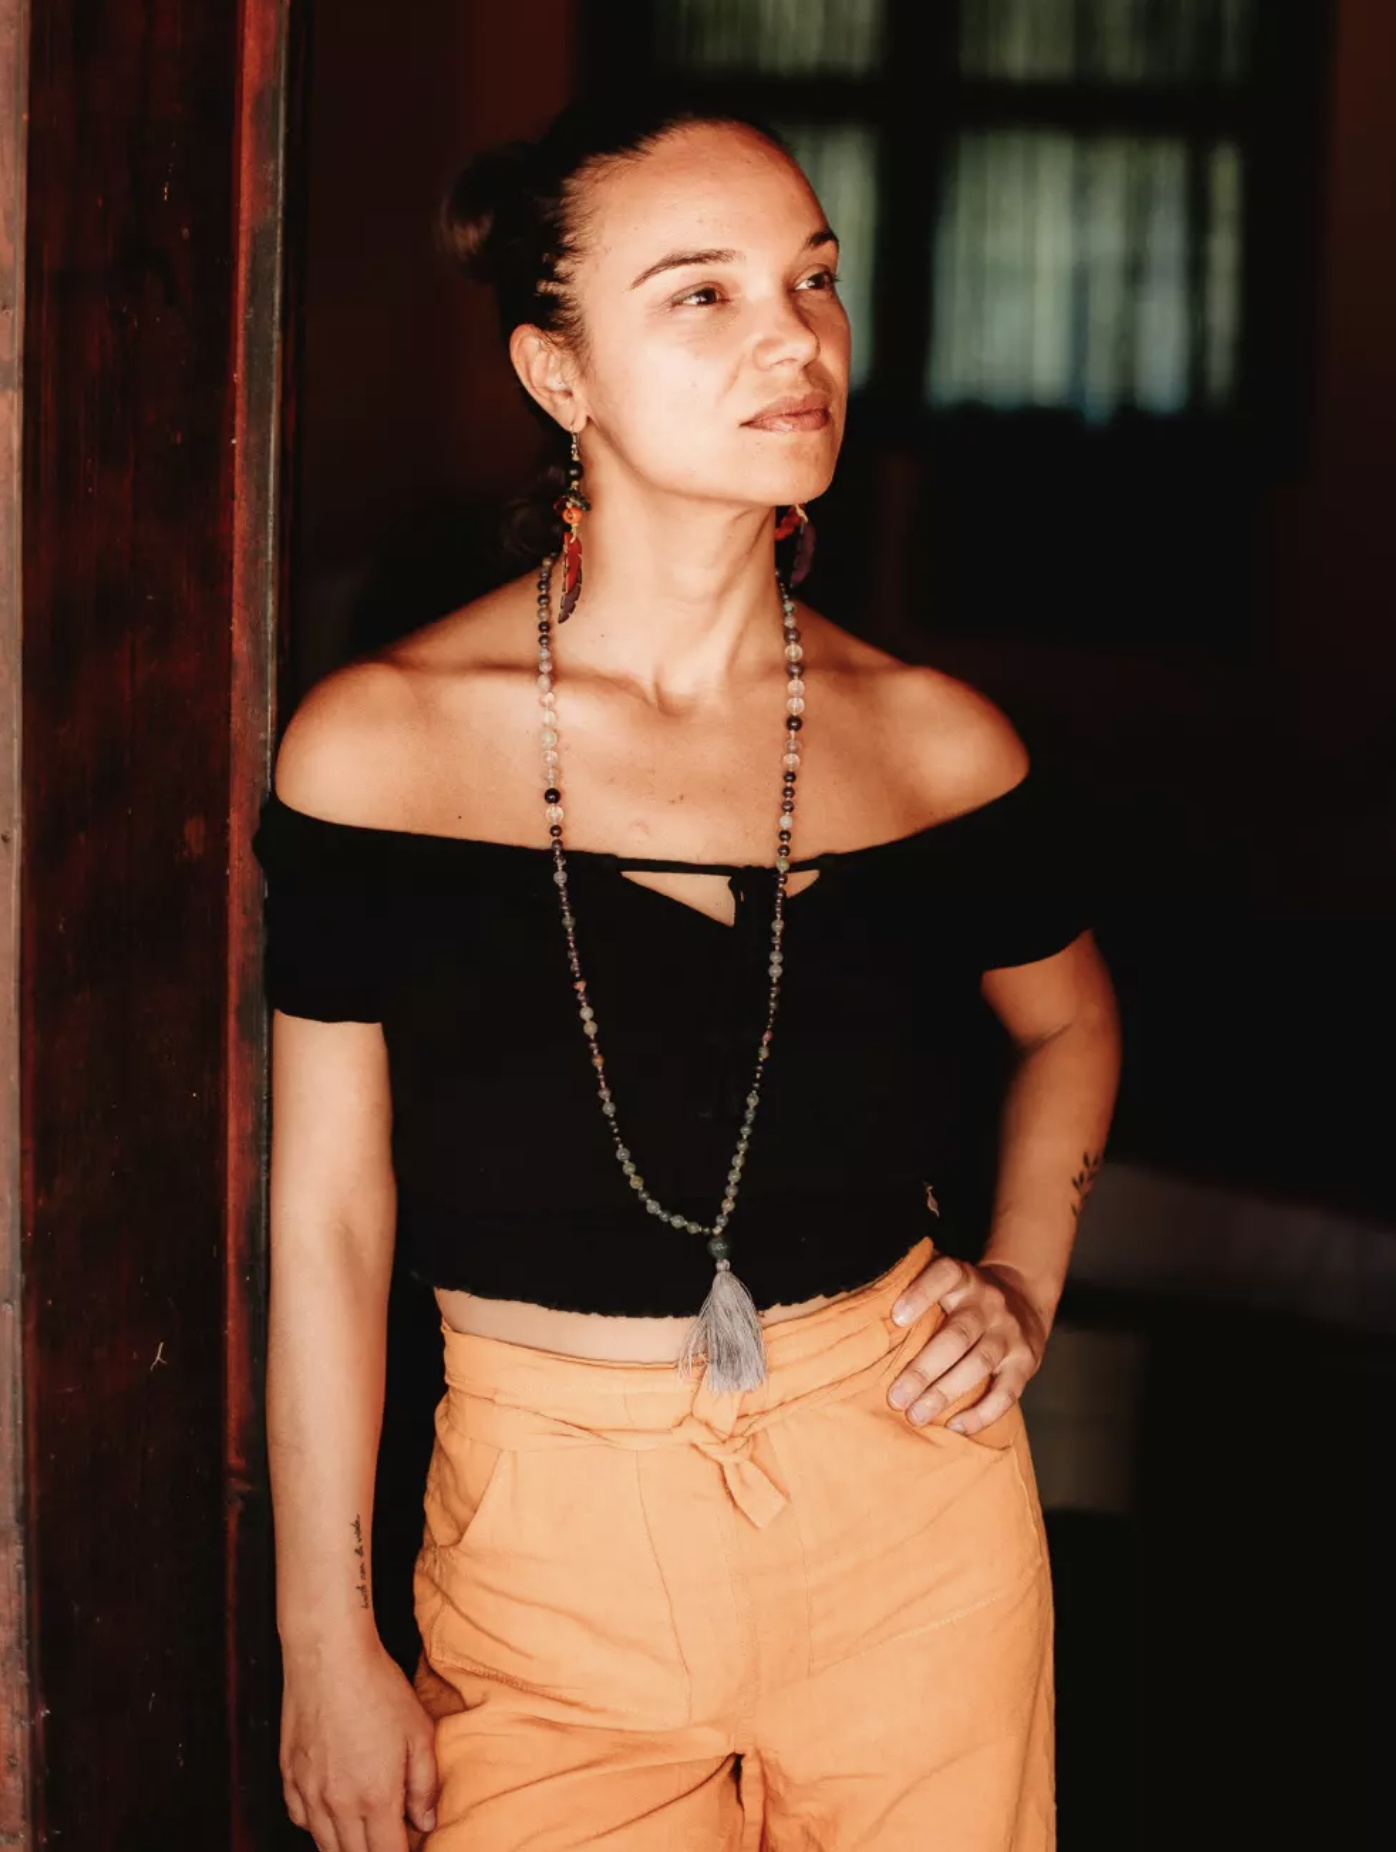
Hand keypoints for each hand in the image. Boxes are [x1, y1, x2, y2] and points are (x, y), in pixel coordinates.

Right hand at [281, 1633, 438, 1850]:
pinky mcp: (288, 1777)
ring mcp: (309, 1794)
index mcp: (376, 1798)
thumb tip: (426, 1822)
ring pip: (325, 1846)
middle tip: (389, 1839)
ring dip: (346, 1847)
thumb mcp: (419, 1732)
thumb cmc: (377, 1688)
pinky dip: (318, 1827)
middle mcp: (338, 1805)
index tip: (408, 1848)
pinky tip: (332, 1814)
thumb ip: (425, 1785)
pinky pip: (301, 1821)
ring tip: (364, 1836)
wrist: (329, 1657)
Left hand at [886, 1253, 1050, 1437]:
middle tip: (895, 1398)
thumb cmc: (964, 1296)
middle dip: (924, 1369)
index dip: (920, 1293)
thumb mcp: (946, 1278)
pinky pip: (1006, 1392)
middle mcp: (989, 1303)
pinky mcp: (1026, 1362)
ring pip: (978, 1364)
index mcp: (963, 1278)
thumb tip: (857, 1302)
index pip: (944, 1275)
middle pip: (957, 1335)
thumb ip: (913, 1283)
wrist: (1024, 1299)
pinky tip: (955, 1427)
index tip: (895, 1318)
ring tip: (916, 1416)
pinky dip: (981, 1413)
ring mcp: (1009, 1333)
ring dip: (945, 1393)